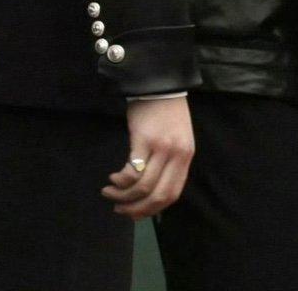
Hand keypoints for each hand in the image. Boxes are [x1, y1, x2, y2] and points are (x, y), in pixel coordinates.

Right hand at [101, 96, 194, 219]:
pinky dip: (121, 181)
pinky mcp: (144, 139)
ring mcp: (161, 147)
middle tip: (120, 210)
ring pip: (142, 186)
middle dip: (136, 209)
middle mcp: (176, 155)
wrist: (160, 83)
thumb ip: (170, 162)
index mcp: (186, 156)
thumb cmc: (167, 112)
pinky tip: (114, 178)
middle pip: (157, 195)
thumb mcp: (177, 139)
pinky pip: (132, 171)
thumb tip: (154, 190)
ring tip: (111, 193)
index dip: (153, 210)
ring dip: (123, 196)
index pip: (172, 194)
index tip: (136, 215)